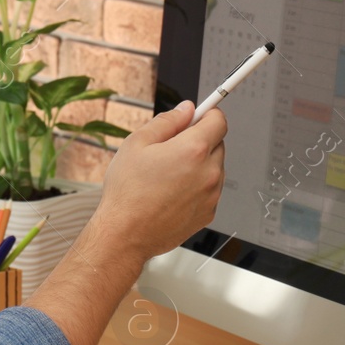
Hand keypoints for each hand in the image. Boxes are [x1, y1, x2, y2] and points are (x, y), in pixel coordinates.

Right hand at [92, 101, 227, 262]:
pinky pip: (209, 190)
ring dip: (198, 165)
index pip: (219, 120)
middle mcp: (209, 172)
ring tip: (167, 176)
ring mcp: (211, 195)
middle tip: (170, 149)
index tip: (198, 116)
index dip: (207, 114)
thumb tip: (186, 110)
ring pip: (214, 168)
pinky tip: (171, 193)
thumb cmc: (128, 192)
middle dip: (199, 141)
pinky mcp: (208, 213)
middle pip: (217, 143)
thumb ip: (167, 121)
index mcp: (193, 150)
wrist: (126, 234)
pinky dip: (196, 187)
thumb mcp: (137, 143)